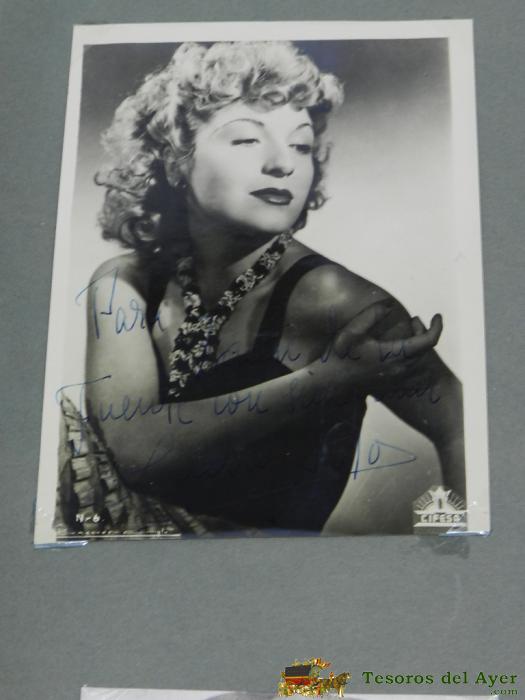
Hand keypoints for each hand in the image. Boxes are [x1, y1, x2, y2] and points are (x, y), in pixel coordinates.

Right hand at [312, 300, 442, 392]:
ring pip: (420, 361)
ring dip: (418, 345)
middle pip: (425, 350)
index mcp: (394, 355)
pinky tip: (399, 348)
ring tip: (407, 332)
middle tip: (413, 320)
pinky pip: (411, 370)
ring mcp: (395, 379)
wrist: (328, 383)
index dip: (437, 327)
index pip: (428, 341)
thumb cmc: (340, 356)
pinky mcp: (390, 384)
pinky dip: (413, 357)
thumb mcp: (353, 331)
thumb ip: (372, 315)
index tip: (437, 315)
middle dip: (423, 333)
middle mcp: (399, 370)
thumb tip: (389, 306)